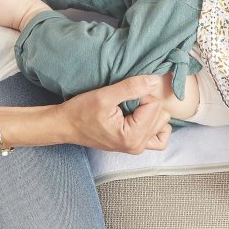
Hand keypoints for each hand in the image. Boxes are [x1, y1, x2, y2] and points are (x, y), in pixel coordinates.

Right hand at [55, 75, 171, 153]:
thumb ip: (131, 88)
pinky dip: (156, 125)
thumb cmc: (80, 112)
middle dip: (146, 103)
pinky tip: (143, 116)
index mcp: (132, 137)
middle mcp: (137, 146)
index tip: (122, 97)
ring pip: (163, 123)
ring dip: (151, 112)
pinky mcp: (135, 145)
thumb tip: (155, 81)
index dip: (141, 95)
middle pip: (161, 114)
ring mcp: (137, 147)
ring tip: (132, 109)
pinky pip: (159, 137)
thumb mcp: (105, 95)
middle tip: (125, 103)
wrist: (66, 126)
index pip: (155, 105)